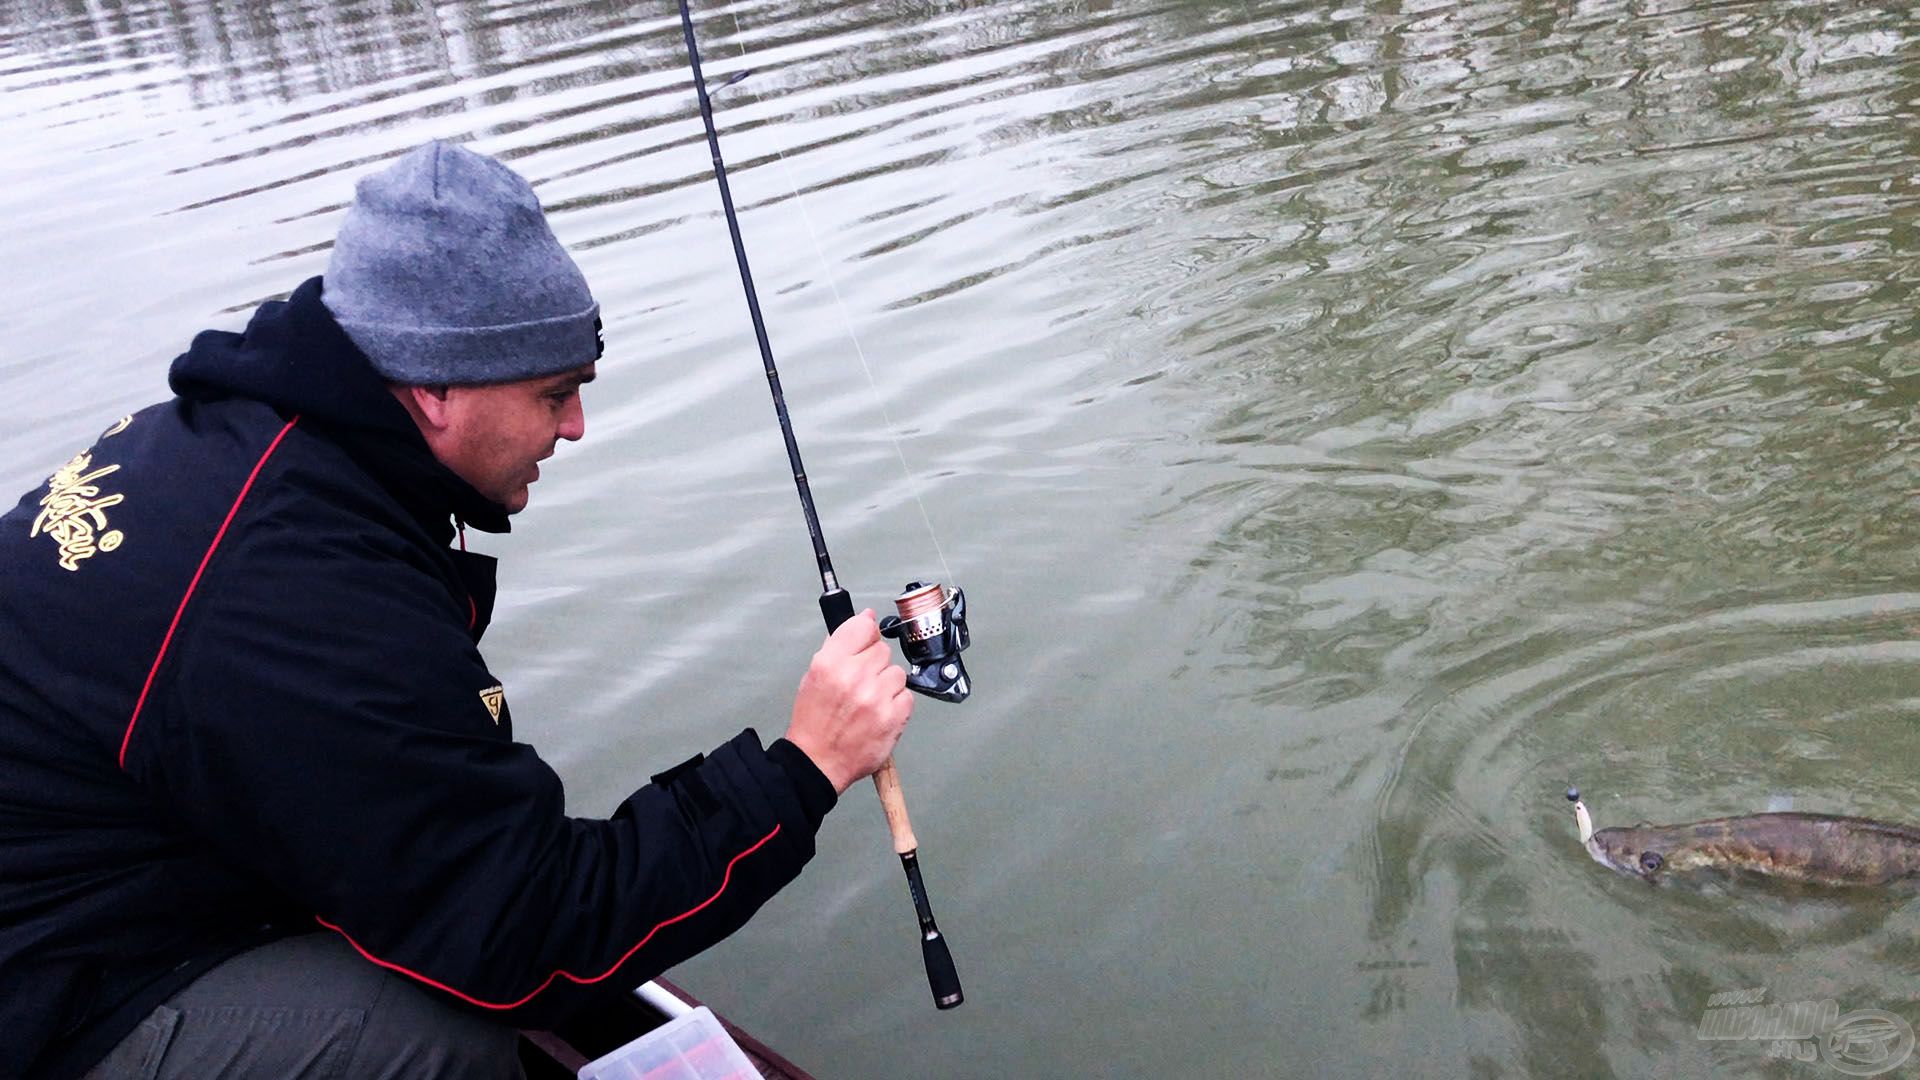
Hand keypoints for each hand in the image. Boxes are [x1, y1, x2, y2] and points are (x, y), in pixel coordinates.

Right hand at [783, 610, 912, 793]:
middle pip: (883, 650)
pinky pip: (906, 696)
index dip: (867, 633)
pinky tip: (879, 713)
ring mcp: (876, 697)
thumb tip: (864, 619)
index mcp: (830, 663)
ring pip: (897, 673)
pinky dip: (896, 704)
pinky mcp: (894, 717)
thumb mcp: (814, 675)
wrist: (818, 762)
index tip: (866, 641)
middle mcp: (854, 676)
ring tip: (869, 701)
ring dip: (886, 685)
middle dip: (874, 664)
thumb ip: (839, 645)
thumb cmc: (815, 721)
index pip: (863, 626)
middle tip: (861, 683)